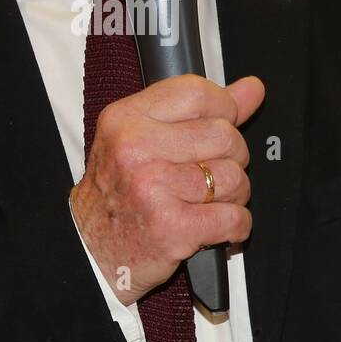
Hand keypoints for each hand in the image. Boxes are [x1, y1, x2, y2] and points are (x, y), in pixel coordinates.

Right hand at [70, 74, 265, 304]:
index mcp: (126, 120)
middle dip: (231, 158)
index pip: (197, 93)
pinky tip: (214, 225)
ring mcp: (153, 189)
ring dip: (233, 195)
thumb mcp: (142, 140)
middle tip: (209, 174)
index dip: (224, 108)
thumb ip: (199, 112)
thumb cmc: (116, 196)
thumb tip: (251, 89)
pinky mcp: (173, 228)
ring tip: (206, 202)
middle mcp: (136, 150)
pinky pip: (234, 217)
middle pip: (224, 136)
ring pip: (234, 178)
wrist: (90, 252)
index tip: (224, 123)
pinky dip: (236, 226)